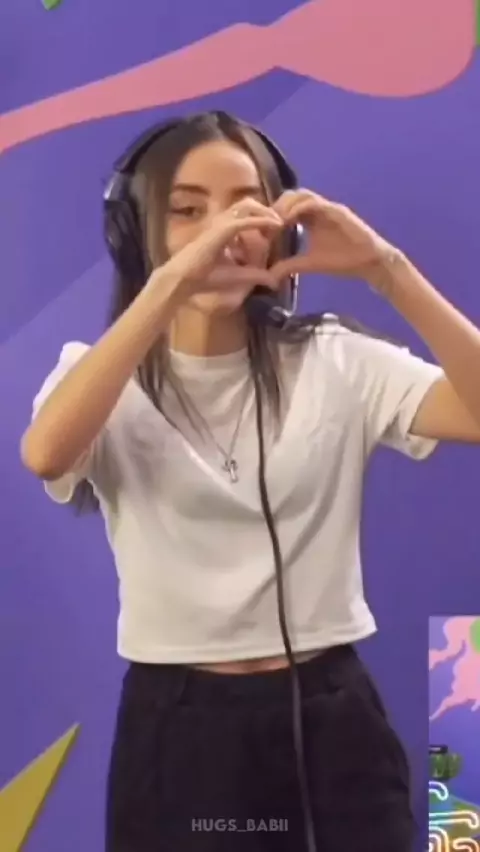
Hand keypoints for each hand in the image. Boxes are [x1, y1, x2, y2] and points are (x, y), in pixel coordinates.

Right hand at [152, 198, 282, 305]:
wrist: (183, 279)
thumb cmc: (203, 278)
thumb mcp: (237, 276)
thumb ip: (256, 275)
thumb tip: (275, 281)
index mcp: (223, 229)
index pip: (245, 214)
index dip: (263, 216)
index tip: (278, 225)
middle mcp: (221, 222)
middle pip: (248, 204)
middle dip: (266, 209)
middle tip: (281, 221)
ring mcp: (221, 223)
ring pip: (248, 206)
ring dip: (266, 212)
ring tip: (280, 222)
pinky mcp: (222, 230)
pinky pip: (246, 221)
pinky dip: (262, 221)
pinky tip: (275, 226)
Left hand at [270, 189, 394, 280]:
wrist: (369, 262)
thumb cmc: (343, 261)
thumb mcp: (310, 264)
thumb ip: (290, 265)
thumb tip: (269, 276)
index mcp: (311, 218)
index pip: (287, 207)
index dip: (272, 216)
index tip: (260, 231)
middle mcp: (319, 209)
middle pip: (291, 196)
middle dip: (275, 207)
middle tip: (264, 224)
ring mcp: (328, 207)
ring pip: (301, 194)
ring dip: (285, 205)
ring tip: (274, 222)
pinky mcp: (337, 211)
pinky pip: (314, 203)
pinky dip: (299, 209)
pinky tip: (288, 221)